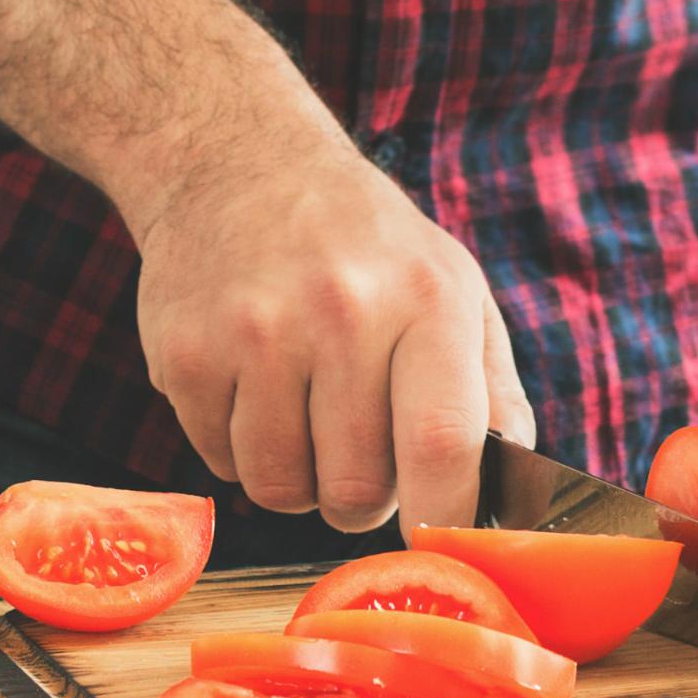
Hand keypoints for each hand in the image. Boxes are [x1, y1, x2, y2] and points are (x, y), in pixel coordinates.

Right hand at [130, 143, 537, 537]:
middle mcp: (340, 311)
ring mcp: (254, 333)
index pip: (441, 446)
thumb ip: (492, 393)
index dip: (441, 516)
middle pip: (354, 489)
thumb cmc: (366, 246)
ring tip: (304, 416)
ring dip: (296, 479)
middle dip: (361, 501)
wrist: (238, 162)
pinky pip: (220, 464)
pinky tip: (253, 388)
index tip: (433, 535)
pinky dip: (240, 449)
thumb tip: (512, 497)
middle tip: (358, 455)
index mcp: (425, 299)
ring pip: (280, 489)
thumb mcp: (453, 289)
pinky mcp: (185, 354)